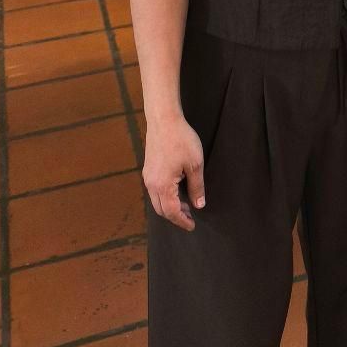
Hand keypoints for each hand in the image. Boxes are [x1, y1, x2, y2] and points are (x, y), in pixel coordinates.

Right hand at [142, 115, 205, 230]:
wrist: (164, 120)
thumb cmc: (182, 140)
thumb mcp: (195, 164)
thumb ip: (197, 187)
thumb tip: (199, 205)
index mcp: (162, 185)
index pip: (171, 212)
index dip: (182, 221)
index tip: (192, 226)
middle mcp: (151, 184)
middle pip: (161, 210)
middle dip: (175, 216)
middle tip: (190, 217)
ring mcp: (148, 176)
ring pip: (156, 201)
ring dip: (170, 207)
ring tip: (186, 206)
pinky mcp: (148, 169)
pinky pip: (154, 191)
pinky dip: (165, 197)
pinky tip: (176, 192)